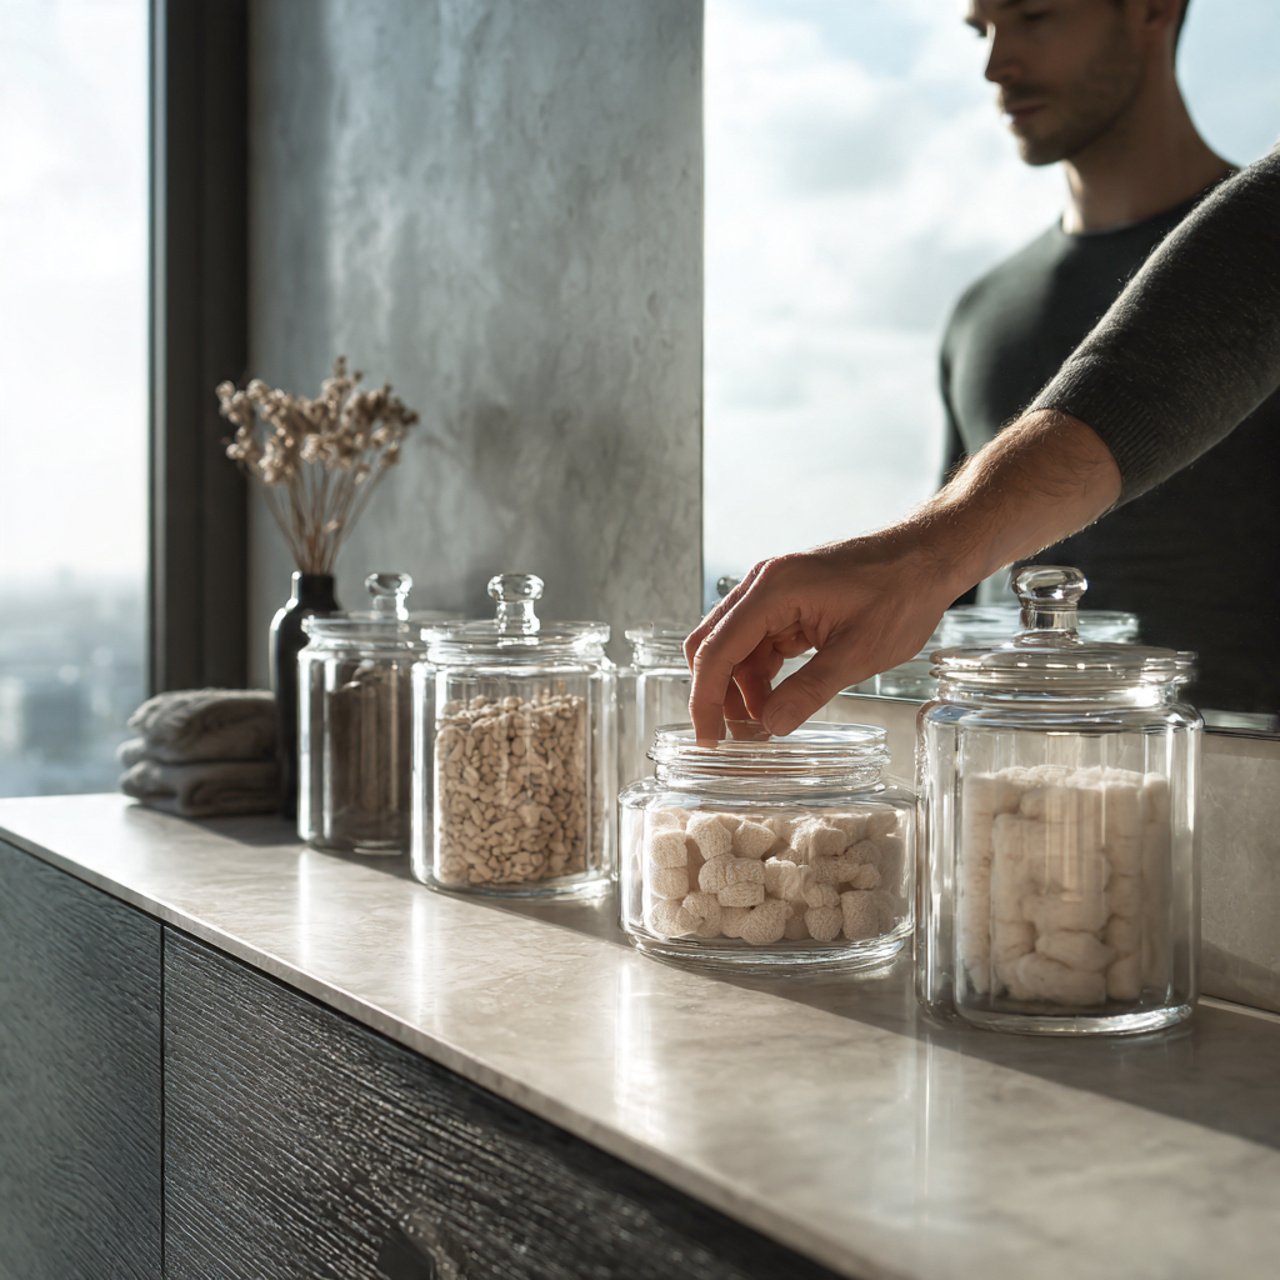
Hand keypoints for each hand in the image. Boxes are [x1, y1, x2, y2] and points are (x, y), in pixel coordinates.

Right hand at [685, 527, 964, 741]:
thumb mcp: (859, 653)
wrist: (930, 556)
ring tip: (762, 725)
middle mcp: (764, 585)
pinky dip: (762, 674)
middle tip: (731, 737)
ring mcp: (775, 592)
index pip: (717, 649)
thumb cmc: (902, 592)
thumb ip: (810, 690)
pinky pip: (761, 642)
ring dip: (742, 687)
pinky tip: (777, 700)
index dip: (705, 698)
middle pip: (714, 645)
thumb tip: (770, 726)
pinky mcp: (790, 601)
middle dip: (717, 693)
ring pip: (736, 647)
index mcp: (773, 589)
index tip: (707, 738)